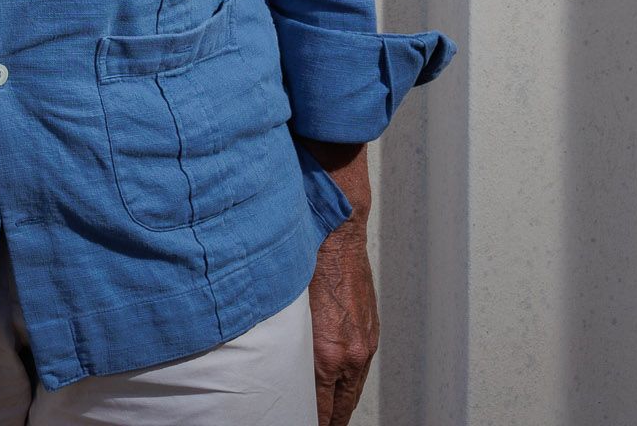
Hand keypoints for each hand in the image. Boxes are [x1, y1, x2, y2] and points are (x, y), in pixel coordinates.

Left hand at [303, 140, 375, 425]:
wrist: (335, 230)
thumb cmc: (302, 260)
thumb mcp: (281, 307)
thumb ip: (280, 341)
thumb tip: (266, 364)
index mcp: (328, 353)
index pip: (320, 408)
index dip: (308, 419)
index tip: (296, 419)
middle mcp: (352, 353)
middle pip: (340, 406)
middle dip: (326, 418)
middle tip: (309, 422)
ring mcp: (365, 342)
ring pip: (351, 389)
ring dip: (337, 404)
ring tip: (323, 415)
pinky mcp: (370, 330)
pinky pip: (359, 369)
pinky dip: (347, 383)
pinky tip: (336, 386)